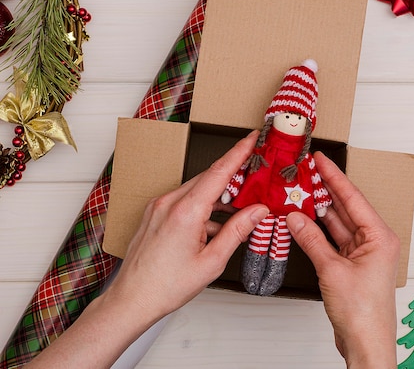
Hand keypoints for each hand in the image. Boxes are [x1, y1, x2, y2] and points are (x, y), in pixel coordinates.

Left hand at [25, 131, 268, 368]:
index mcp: (186, 211)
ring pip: (197, 190)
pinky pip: (184, 201)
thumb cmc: (167, 286)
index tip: (252, 138)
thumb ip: (238, 231)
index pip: (219, 172)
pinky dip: (203, 208)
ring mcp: (159, 207)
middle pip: (208, 179)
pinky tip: (215, 227)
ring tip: (238, 213)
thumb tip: (258, 211)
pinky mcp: (154, 214)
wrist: (132, 299)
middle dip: (233, 177)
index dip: (239, 153)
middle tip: (255, 178)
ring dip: (218, 197)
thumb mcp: (212, 261)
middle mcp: (169, 202)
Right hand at [287, 152, 399, 368]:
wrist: (366, 342)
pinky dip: (319, 231)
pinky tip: (304, 220)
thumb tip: (295, 218)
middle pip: (346, 208)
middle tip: (306, 172)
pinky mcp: (352, 265)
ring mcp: (363, 253)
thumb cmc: (363, 312)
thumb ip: (311, 240)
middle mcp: (374, 241)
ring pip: (338, 224)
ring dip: (319, 211)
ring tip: (300, 192)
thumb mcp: (331, 270)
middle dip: (325, 190)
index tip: (321, 160)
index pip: (353, 197)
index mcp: (380, 236)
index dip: (335, 176)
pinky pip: (334, 240)